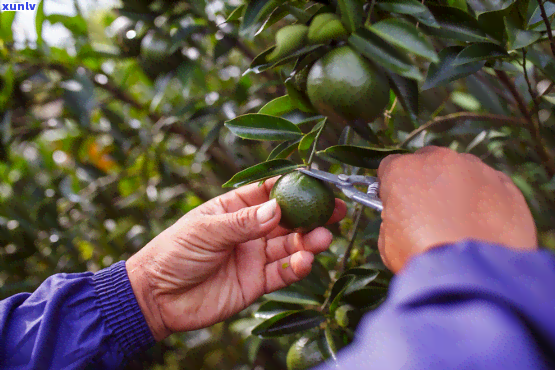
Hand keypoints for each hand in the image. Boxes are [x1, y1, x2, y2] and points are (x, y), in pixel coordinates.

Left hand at [126, 177, 345, 340]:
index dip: (293, 185)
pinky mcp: (256, 282)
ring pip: (290, 245)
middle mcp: (249, 230)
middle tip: (335, 210)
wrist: (157, 297)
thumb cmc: (174, 252)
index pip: (269, 191)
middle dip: (312, 214)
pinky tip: (306, 261)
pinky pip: (282, 272)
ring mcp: (254, 256)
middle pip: (288, 219)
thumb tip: (277, 209)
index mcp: (235, 208)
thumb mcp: (206, 230)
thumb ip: (243, 222)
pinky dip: (297, 267)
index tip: (316, 182)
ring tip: (323, 238)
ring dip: (309, 241)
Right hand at [377, 146, 536, 272]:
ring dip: (459, 188)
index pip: (390, 167)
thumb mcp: (388, 243)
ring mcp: (477, 169)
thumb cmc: (422, 259)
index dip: (393, 187)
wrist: (473, 276)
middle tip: (430, 214)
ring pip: (463, 171)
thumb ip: (394, 218)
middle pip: (429, 162)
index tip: (398, 204)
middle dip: (427, 181)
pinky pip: (492, 186)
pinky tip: (485, 227)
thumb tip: (403, 217)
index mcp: (403, 171)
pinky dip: (487, 200)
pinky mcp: (506, 185)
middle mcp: (440, 160)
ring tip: (463, 224)